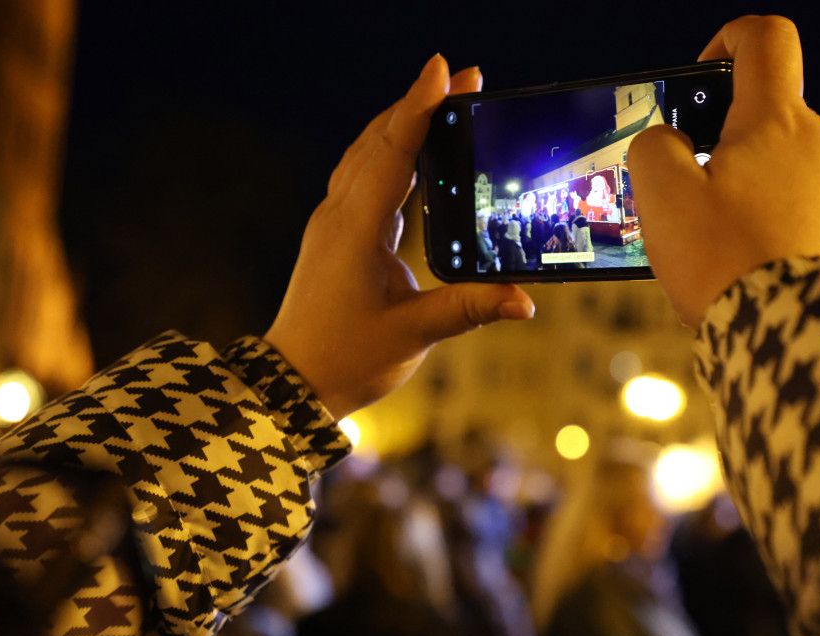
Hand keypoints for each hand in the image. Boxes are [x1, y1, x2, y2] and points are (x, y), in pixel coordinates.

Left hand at [265, 56, 533, 419]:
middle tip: (466, 78)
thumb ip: (469, 309)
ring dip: (403, 122)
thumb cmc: (346, 358)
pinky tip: (412, 150)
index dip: (420, 109)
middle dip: (421, 104)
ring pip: (366, 153)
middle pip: (378, 141)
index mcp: (355, 231)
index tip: (444, 71)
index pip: (392, 154)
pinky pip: (363, 176)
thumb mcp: (413, 334)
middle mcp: (339, 216)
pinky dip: (390, 151)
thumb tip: (524, 303)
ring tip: (445, 100)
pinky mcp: (336, 234)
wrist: (294, 379)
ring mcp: (333, 222)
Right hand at [628, 15, 819, 325]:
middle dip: (717, 144)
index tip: (701, 73)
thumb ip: (653, 148)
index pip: (764, 40)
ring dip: (738, 190)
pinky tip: (737, 263)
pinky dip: (762, 223)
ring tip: (709, 242)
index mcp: (776, 122)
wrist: (797, 335)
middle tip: (685, 192)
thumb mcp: (663, 197)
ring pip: (776, 166)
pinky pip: (794, 207)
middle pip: (763, 116)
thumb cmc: (730, 264)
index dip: (726, 40)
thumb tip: (666, 142)